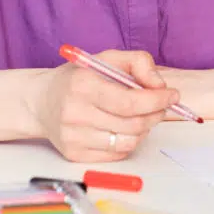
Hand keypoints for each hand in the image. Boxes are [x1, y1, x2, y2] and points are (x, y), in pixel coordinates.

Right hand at [27, 50, 179, 162]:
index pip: (130, 102)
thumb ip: (138, 63)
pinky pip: (117, 153)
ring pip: (128, 141)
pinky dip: (129, 140)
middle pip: (133, 124)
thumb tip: (160, 86)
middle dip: (156, 114)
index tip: (173, 95)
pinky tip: (124, 128)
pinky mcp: (74, 154)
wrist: (41, 101)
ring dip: (145, 129)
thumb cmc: (79, 78)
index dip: (157, 100)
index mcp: (83, 85)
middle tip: (162, 106)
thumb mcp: (106, 58)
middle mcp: (75, 113)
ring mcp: (73, 137)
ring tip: (142, 116)